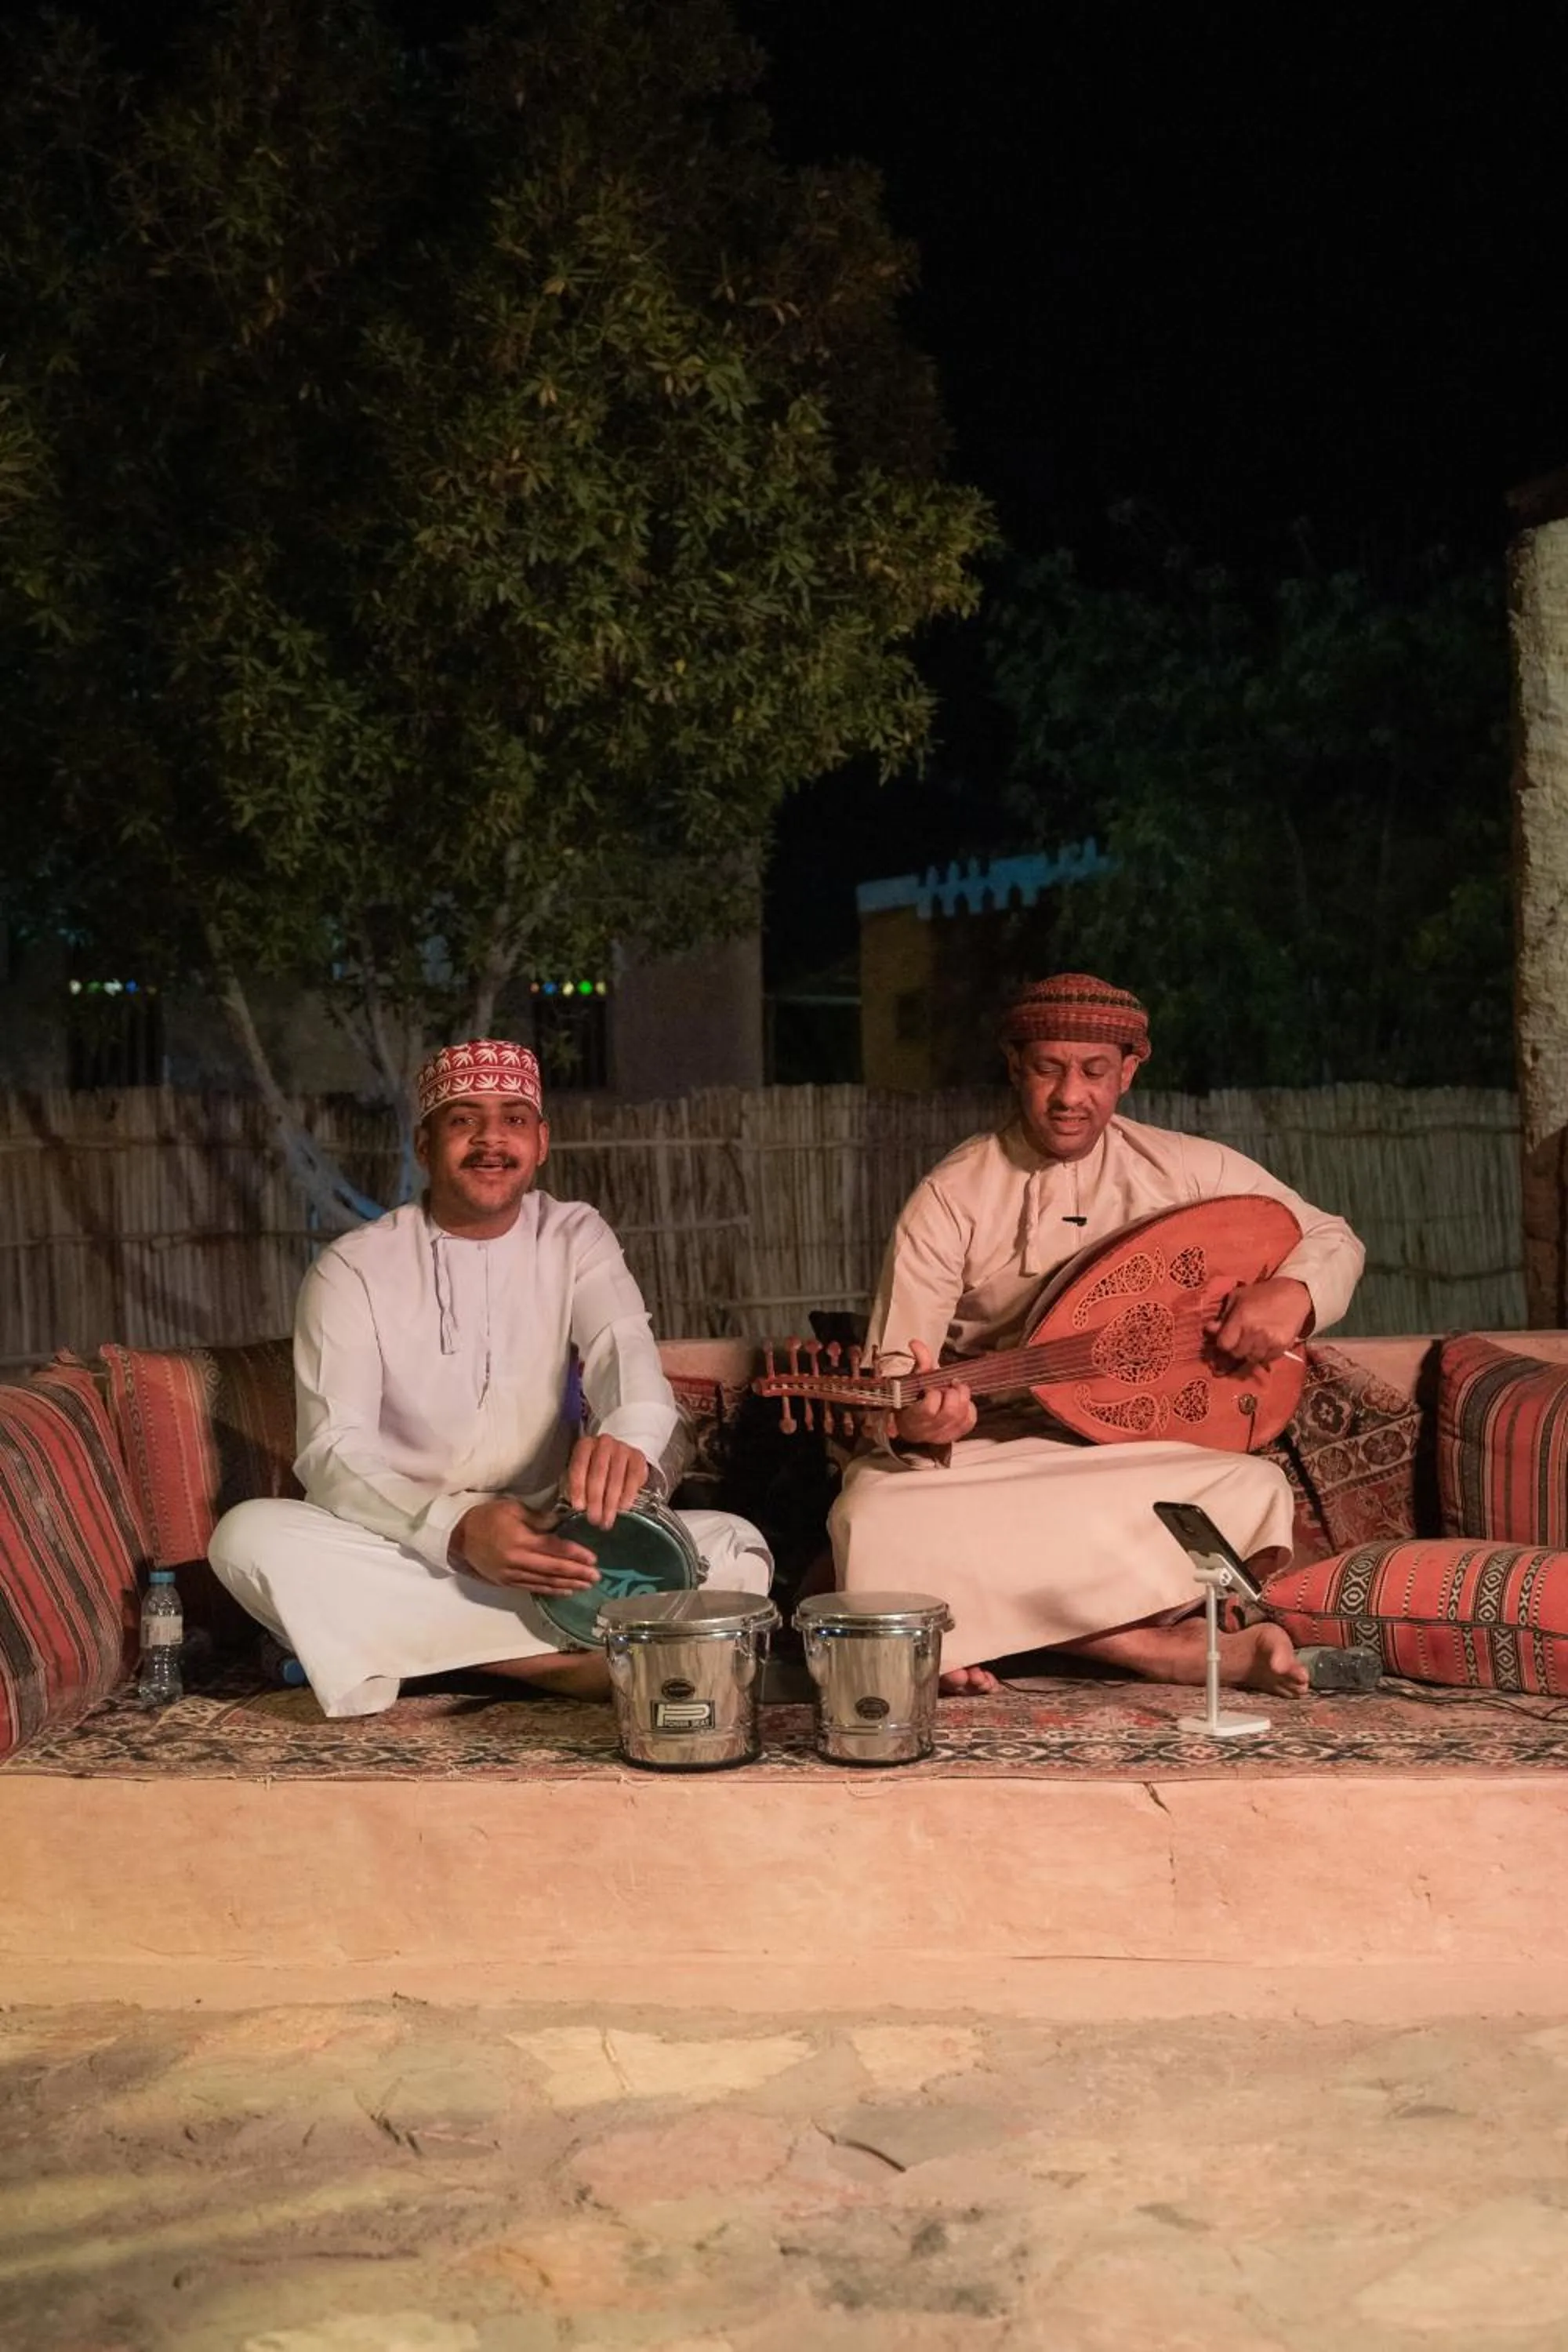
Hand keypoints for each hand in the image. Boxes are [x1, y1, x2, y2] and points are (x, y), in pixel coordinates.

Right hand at [451, 1496, 599, 1592]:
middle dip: (577, 1574)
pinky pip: (533, 1588)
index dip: (574, 1555)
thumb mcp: (512, 1509)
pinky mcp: (507, 1582)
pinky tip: (565, 1591)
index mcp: (520, 1541)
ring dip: (568, 1585)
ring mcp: (511, 1575)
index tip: (593, 1559)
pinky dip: (551, 1590)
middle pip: (553, 1570)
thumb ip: (538, 1518)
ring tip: (586, 1586)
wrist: (459, 1537)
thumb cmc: (487, 1517)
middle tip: (597, 1577)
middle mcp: (517, 1562)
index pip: (553, 1549)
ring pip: (545, 1582)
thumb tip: (561, 1523)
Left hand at [565, 1433, 648, 1528]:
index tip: (579, 1507)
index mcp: (585, 1445)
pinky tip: (623, 1508)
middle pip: (598, 1474)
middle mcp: (604, 1443)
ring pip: (615, 1478)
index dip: (578, 1488)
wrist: (620, 1458)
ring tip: (607, 1519)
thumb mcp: (584, 1473)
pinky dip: (627, 1495)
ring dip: (610, 1503)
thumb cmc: (597, 1468)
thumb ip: (579, 1486)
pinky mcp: (638, 1457)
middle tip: (594, 1519)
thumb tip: (580, 1508)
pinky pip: (632, 1478)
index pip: (579, 1467)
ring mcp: (622, 1448)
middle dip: (595, 1500)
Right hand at [893, 1337, 976, 1446]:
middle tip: (950, 1385)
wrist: (913, 1427)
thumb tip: (915, 1342)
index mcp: (915, 1416)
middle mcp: (931, 1429)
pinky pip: (970, 1419)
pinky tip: (961, 1402)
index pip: (930, 1406)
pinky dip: (969, 1408)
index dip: (934, 1392)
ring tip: (956, 1391)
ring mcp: (945, 1433)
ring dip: (962, 1398)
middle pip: (950, 1410)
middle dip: (953, 1393)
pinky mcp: (957, 1434)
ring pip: (962, 1414)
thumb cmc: (913, 1401)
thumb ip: (919, 1362)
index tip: (932, 1385)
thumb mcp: (914, 1382)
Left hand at [1204, 1276, 1311, 1371]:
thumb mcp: (1237, 1298)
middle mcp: (1255, 1331)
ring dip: (1249, 1354)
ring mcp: (1270, 1340)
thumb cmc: (1262, 1293)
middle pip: (1236, 1354)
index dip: (1223, 1344)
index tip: (1226, 1340)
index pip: (1224, 1344)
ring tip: (1252, 1343)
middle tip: (1239, 1342)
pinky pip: (1266, 1360)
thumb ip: (1223, 1316)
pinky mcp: (1282, 1346)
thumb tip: (1209, 1330)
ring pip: (1251, 1359)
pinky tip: (1264, 1344)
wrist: (1293, 1294)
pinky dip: (1263, 1355)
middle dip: (1235, 1349)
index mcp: (1241, 1318)